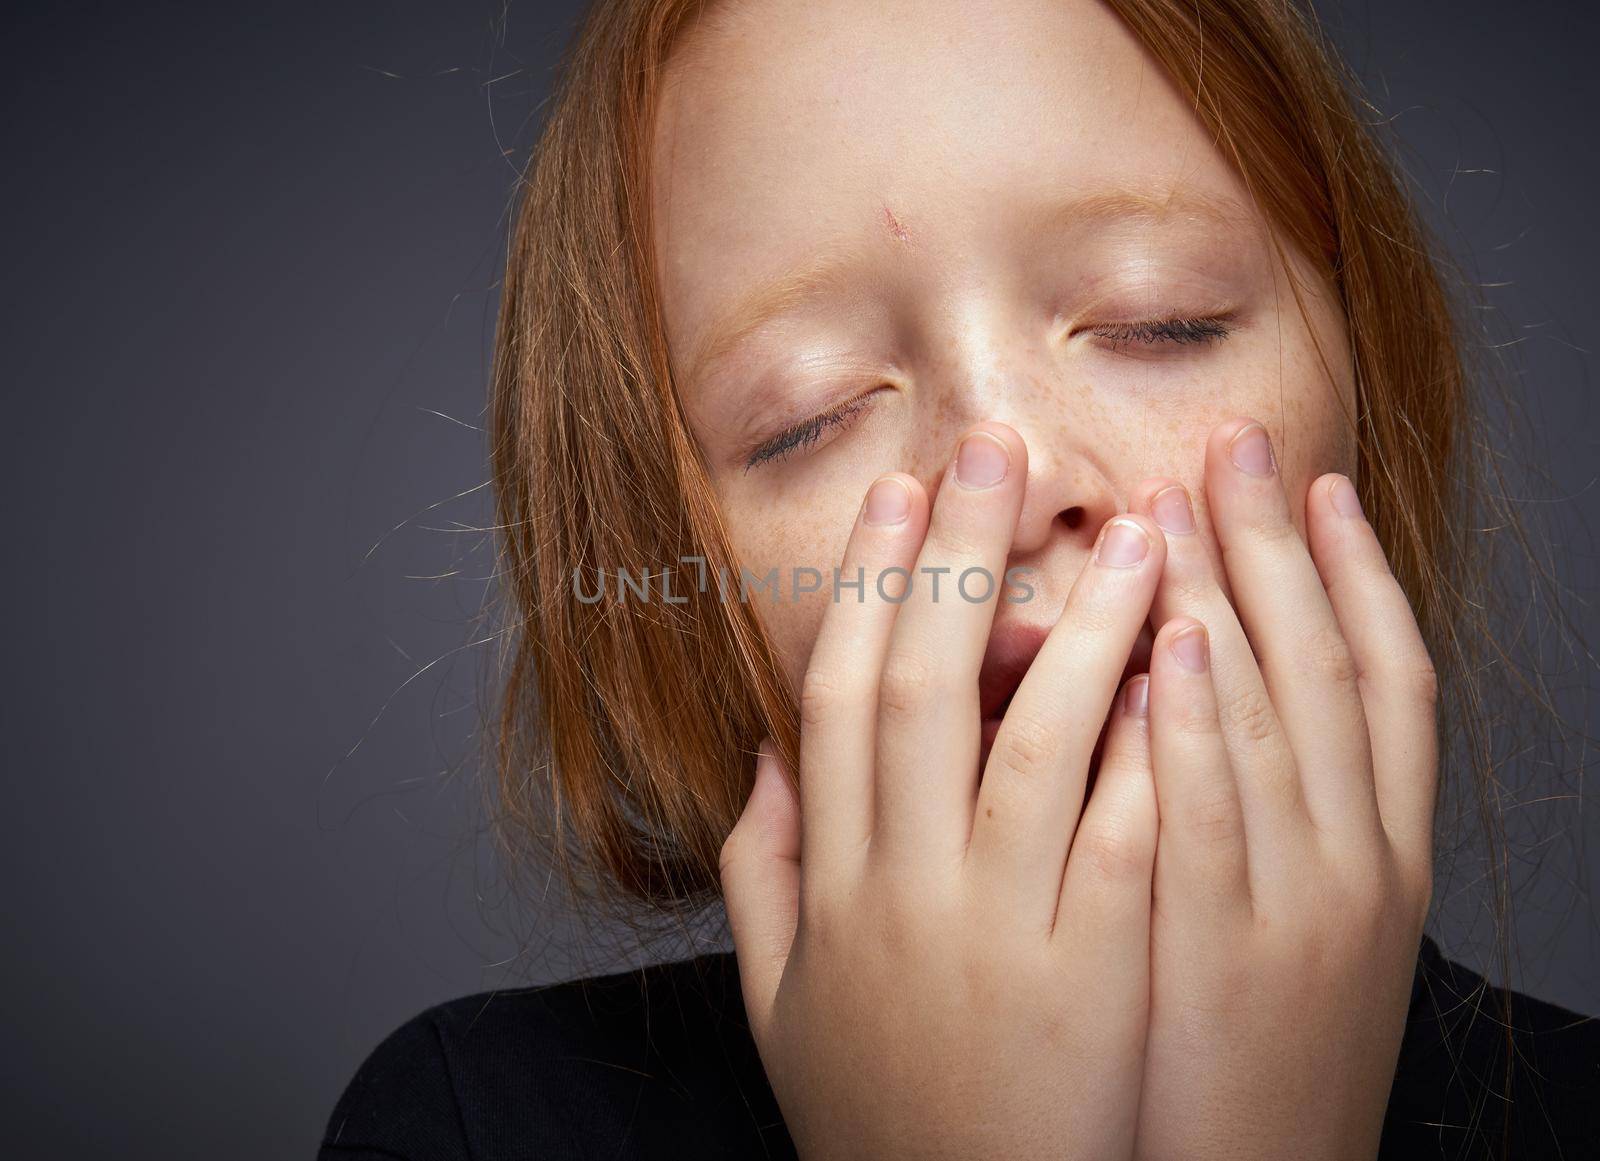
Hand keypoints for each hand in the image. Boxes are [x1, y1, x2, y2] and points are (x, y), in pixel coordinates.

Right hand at [721, 422, 1168, 1159]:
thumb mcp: (781, 998)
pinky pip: (1123, 836)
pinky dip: (1151, 743)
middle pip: (926, 688)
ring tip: (1128, 528)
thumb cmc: (877, 1112)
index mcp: (833, 883)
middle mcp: (905, 888)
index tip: (900, 493)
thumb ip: (760, 870)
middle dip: (957, 558)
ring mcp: (1001, 928)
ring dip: (1081, 626)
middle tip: (992, 448)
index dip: (868, 586)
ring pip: (1034, 743)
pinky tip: (1187, 659)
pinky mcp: (1093, 972)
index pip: (841, 699)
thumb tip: (763, 752)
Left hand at [1125, 418, 1437, 1159]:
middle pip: (1328, 671)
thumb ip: (1258, 813)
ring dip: (1230, 602)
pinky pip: (1211, 822)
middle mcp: (1362, 861)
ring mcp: (1303, 906)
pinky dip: (1196, 728)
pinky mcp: (1231, 959)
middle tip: (1233, 439)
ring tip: (1179, 497)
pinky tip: (1162, 643)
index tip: (1314, 479)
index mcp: (1384, 849)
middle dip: (1283, 549)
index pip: (1385, 679)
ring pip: (1276, 724)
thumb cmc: (1259, 1058)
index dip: (1355, 572)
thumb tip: (1188, 690)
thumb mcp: (1296, 926)